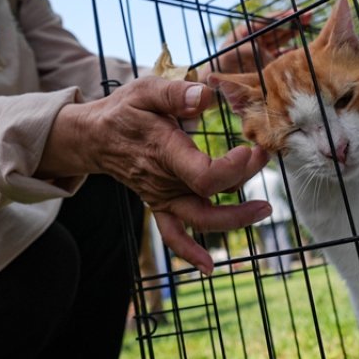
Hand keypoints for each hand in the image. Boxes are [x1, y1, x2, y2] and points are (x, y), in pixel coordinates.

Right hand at [42, 77, 271, 273]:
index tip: (248, 150)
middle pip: (209, 197)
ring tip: (264, 209)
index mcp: (164, 151)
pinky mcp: (160, 205)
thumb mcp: (146, 90)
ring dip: (234, 219)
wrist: (95, 137)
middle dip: (242, 182)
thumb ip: (176, 93)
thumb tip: (206, 95)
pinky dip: (189, 252)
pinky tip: (209, 267)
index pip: (203, 175)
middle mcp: (164, 181)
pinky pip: (173, 235)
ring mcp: (162, 197)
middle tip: (264, 158)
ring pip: (200, 219)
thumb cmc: (124, 111)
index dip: (232, 170)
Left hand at [213, 9, 307, 73]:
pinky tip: (302, 50)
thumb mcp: (229, 56)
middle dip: (292, 20)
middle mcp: (255, 38)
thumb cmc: (218, 67)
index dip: (281, 16)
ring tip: (309, 26)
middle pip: (277, 27)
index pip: (266, 21)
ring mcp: (261, 49)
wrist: (214, 83)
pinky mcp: (264, 62)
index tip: (296, 12)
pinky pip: (280, 54)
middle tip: (309, 14)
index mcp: (246, 32)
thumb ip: (247, 52)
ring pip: (281, 38)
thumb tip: (268, 57)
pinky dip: (291, 52)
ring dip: (294, 33)